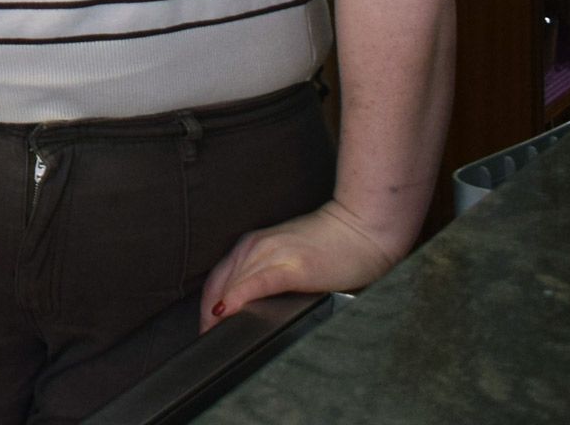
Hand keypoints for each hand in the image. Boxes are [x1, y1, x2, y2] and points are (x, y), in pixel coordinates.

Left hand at [198, 198, 401, 328]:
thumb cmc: (332, 246)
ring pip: (233, 286)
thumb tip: (246, 308)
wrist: (363, 228)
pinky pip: (257, 283)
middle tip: (207, 342)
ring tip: (215, 339)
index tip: (205, 330)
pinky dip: (239, 297)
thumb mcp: (287, 258)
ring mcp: (273, 254)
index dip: (205, 307)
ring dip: (218, 314)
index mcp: (252, 245)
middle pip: (218, 285)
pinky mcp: (293, 266)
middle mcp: (256, 246)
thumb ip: (264, 275)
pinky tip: (228, 311)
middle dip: (208, 316)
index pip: (216, 280)